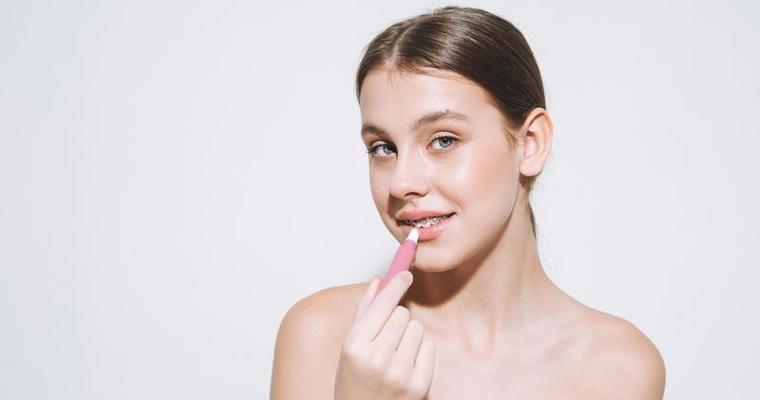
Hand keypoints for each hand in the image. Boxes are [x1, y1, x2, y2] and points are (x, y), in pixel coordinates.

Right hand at [334, 271, 435, 399]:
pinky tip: (405, 365)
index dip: (396, 284)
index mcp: (355, 346)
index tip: (406, 272)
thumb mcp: (350, 344)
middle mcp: (378, 359)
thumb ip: (364, 310)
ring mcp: (400, 373)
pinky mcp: (419, 384)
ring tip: (394, 353)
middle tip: (385, 337)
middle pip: (402, 314)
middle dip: (396, 319)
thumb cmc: (354, 378)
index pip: (383, 304)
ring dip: (408, 335)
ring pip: (417, 328)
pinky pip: (428, 346)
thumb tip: (379, 280)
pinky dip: (419, 352)